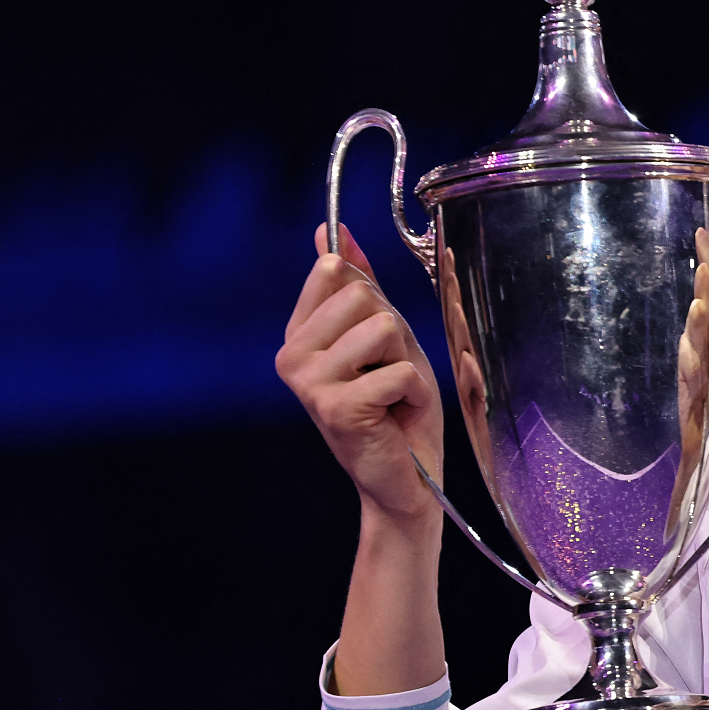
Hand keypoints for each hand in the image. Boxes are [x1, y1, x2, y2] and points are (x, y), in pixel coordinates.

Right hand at [276, 223, 444, 519]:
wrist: (406, 479)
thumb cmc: (398, 409)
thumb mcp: (385, 337)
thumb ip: (360, 284)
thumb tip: (332, 229)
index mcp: (299, 333)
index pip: (336, 271)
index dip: (375, 301)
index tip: (374, 343)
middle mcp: (291, 355)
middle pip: (364, 295)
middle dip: (396, 334)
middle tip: (388, 375)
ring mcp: (309, 382)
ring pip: (385, 328)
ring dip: (407, 362)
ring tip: (393, 395)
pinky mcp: (337, 408)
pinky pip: (401, 371)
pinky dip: (415, 391)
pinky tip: (397, 415)